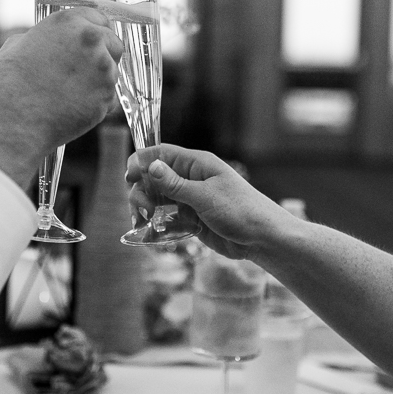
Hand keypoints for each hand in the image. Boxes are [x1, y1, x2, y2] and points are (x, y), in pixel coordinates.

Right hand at [0, 8, 122, 186]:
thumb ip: (43, 39)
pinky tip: (73, 108)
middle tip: (84, 71)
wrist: (11, 122)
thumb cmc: (6, 85)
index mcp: (67, 22)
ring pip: (112, 72)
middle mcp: (90, 39)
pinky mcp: (107, 97)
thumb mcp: (17, 47)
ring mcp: (102, 69)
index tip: (90, 43)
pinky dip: (96, 104)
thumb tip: (50, 42)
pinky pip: (109, 98)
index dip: (93, 32)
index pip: (97, 17)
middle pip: (113, 43)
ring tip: (69, 94)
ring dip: (98, 81)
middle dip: (103, 55)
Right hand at [126, 144, 286, 260]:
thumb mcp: (205, 196)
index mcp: (196, 164)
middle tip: (141, 210)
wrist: (263, 239)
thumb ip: (174, 184)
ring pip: (157, 198)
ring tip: (144, 222)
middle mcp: (190, 179)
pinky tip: (153, 233)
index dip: (141, 162)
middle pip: (153, 178)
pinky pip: (166, 218)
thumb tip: (149, 165)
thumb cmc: (241, 211)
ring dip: (146, 209)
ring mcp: (190, 199)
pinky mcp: (191, 219)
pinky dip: (157, 225)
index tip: (129, 178)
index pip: (160, 154)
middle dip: (141, 191)